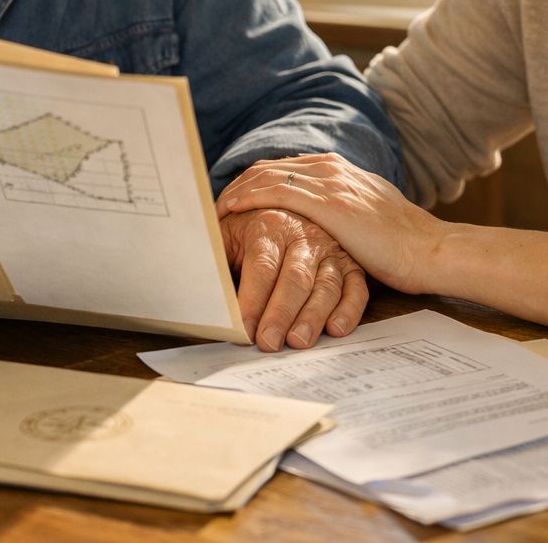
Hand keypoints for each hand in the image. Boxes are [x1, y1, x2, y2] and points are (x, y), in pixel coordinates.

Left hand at [215, 202, 367, 352]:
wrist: (286, 205)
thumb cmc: (250, 229)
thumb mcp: (227, 233)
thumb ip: (213, 258)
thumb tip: (192, 284)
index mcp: (269, 225)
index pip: (262, 266)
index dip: (252, 300)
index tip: (243, 329)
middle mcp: (304, 235)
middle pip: (294, 278)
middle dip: (281, 314)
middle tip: (269, 343)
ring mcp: (330, 249)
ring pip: (325, 285)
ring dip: (313, 316)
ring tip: (298, 342)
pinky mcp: (350, 264)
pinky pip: (356, 288)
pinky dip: (349, 310)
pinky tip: (336, 329)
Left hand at [216, 153, 444, 296]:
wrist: (431, 250)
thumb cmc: (404, 245)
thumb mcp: (370, 218)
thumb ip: (345, 212)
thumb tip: (325, 226)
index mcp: (342, 170)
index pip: (285, 167)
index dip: (255, 181)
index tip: (233, 198)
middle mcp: (333, 169)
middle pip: (270, 167)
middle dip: (239, 184)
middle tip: (214, 204)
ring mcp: (331, 182)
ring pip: (267, 176)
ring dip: (237, 191)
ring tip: (214, 208)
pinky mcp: (329, 202)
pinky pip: (276, 192)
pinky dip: (250, 198)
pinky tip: (231, 210)